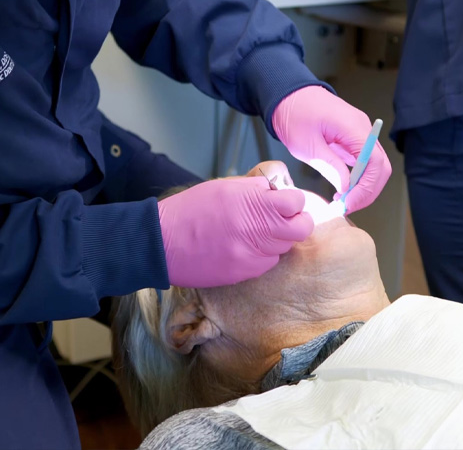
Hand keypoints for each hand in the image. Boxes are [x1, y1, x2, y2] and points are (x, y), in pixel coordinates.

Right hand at [157, 177, 313, 287]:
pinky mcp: (244, 274)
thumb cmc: (190, 209)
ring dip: (278, 239)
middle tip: (285, 217)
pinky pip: (266, 264)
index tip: (286, 201)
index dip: (293, 200)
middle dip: (297, 221)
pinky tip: (244, 246)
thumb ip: (254, 190)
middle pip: (300, 230)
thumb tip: (276, 192)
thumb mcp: (223, 188)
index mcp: (252, 204)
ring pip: (284, 248)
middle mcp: (257, 231)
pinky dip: (262, 255)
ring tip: (257, 231)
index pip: (296, 202)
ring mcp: (252, 256)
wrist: (163, 242)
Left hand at [272, 86, 390, 213]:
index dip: (366, 187)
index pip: (374, 162)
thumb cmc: (294, 114)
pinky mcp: (353, 136)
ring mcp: (360, 131)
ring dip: (364, 185)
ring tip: (345, 199)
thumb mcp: (307, 145)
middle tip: (348, 206)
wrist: (287, 95)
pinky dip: (359, 176)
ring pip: (375, 164)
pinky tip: (344, 187)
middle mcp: (362, 127)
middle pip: (380, 165)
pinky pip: (365, 159)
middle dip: (368, 190)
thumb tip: (346, 187)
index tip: (350, 202)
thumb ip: (330, 166)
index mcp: (353, 126)